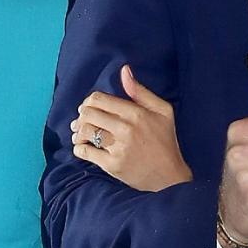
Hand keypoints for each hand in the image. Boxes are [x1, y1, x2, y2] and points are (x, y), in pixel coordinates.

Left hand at [71, 65, 193, 191]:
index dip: (88, 101)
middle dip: (81, 115)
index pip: (99, 99)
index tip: (89, 107)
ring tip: (79, 134)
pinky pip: (85, 152)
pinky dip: (79, 148)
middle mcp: (126, 129)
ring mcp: (118, 148)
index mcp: (136, 113)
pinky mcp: (112, 165)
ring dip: (77, 131)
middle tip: (82, 120)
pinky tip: (82, 147)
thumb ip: (140, 91)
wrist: (170, 177)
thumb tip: (124, 70)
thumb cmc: (166, 141)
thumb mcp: (162, 111)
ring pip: (85, 131)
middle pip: (88, 114)